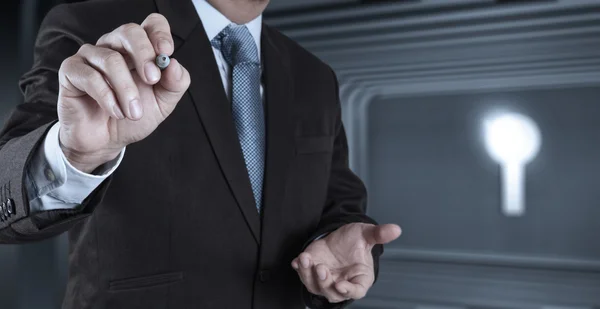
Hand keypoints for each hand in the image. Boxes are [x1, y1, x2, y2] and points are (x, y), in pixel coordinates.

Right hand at [57, 13, 190, 172]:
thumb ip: (175, 84)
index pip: (151, 25)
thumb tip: (175, 65)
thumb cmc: (132, 116)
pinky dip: (107, 98)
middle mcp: (114, 46)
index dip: (159, 33)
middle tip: (152, 80)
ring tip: (133, 113)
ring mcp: (91, 56)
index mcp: (139, 50)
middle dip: (144, 55)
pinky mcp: (71, 70)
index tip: (166, 52)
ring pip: (111, 59)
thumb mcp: (163, 103)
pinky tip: (116, 113)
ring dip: (126, 90)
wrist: (105, 141)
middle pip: (129, 32)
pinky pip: (90, 76)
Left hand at [291, 223, 400, 302]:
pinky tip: (299, 259)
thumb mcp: (365, 234)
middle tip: (321, 268)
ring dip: (308, 275)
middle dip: (325, 282)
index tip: (341, 285)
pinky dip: (300, 269)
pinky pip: (303, 275)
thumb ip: (379, 234)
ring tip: (306, 259)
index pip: (356, 291)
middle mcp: (341, 283)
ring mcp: (325, 280)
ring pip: (315, 286)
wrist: (337, 237)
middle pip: (332, 292)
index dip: (348, 291)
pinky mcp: (311, 273)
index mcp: (359, 278)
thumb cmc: (354, 241)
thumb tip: (396, 229)